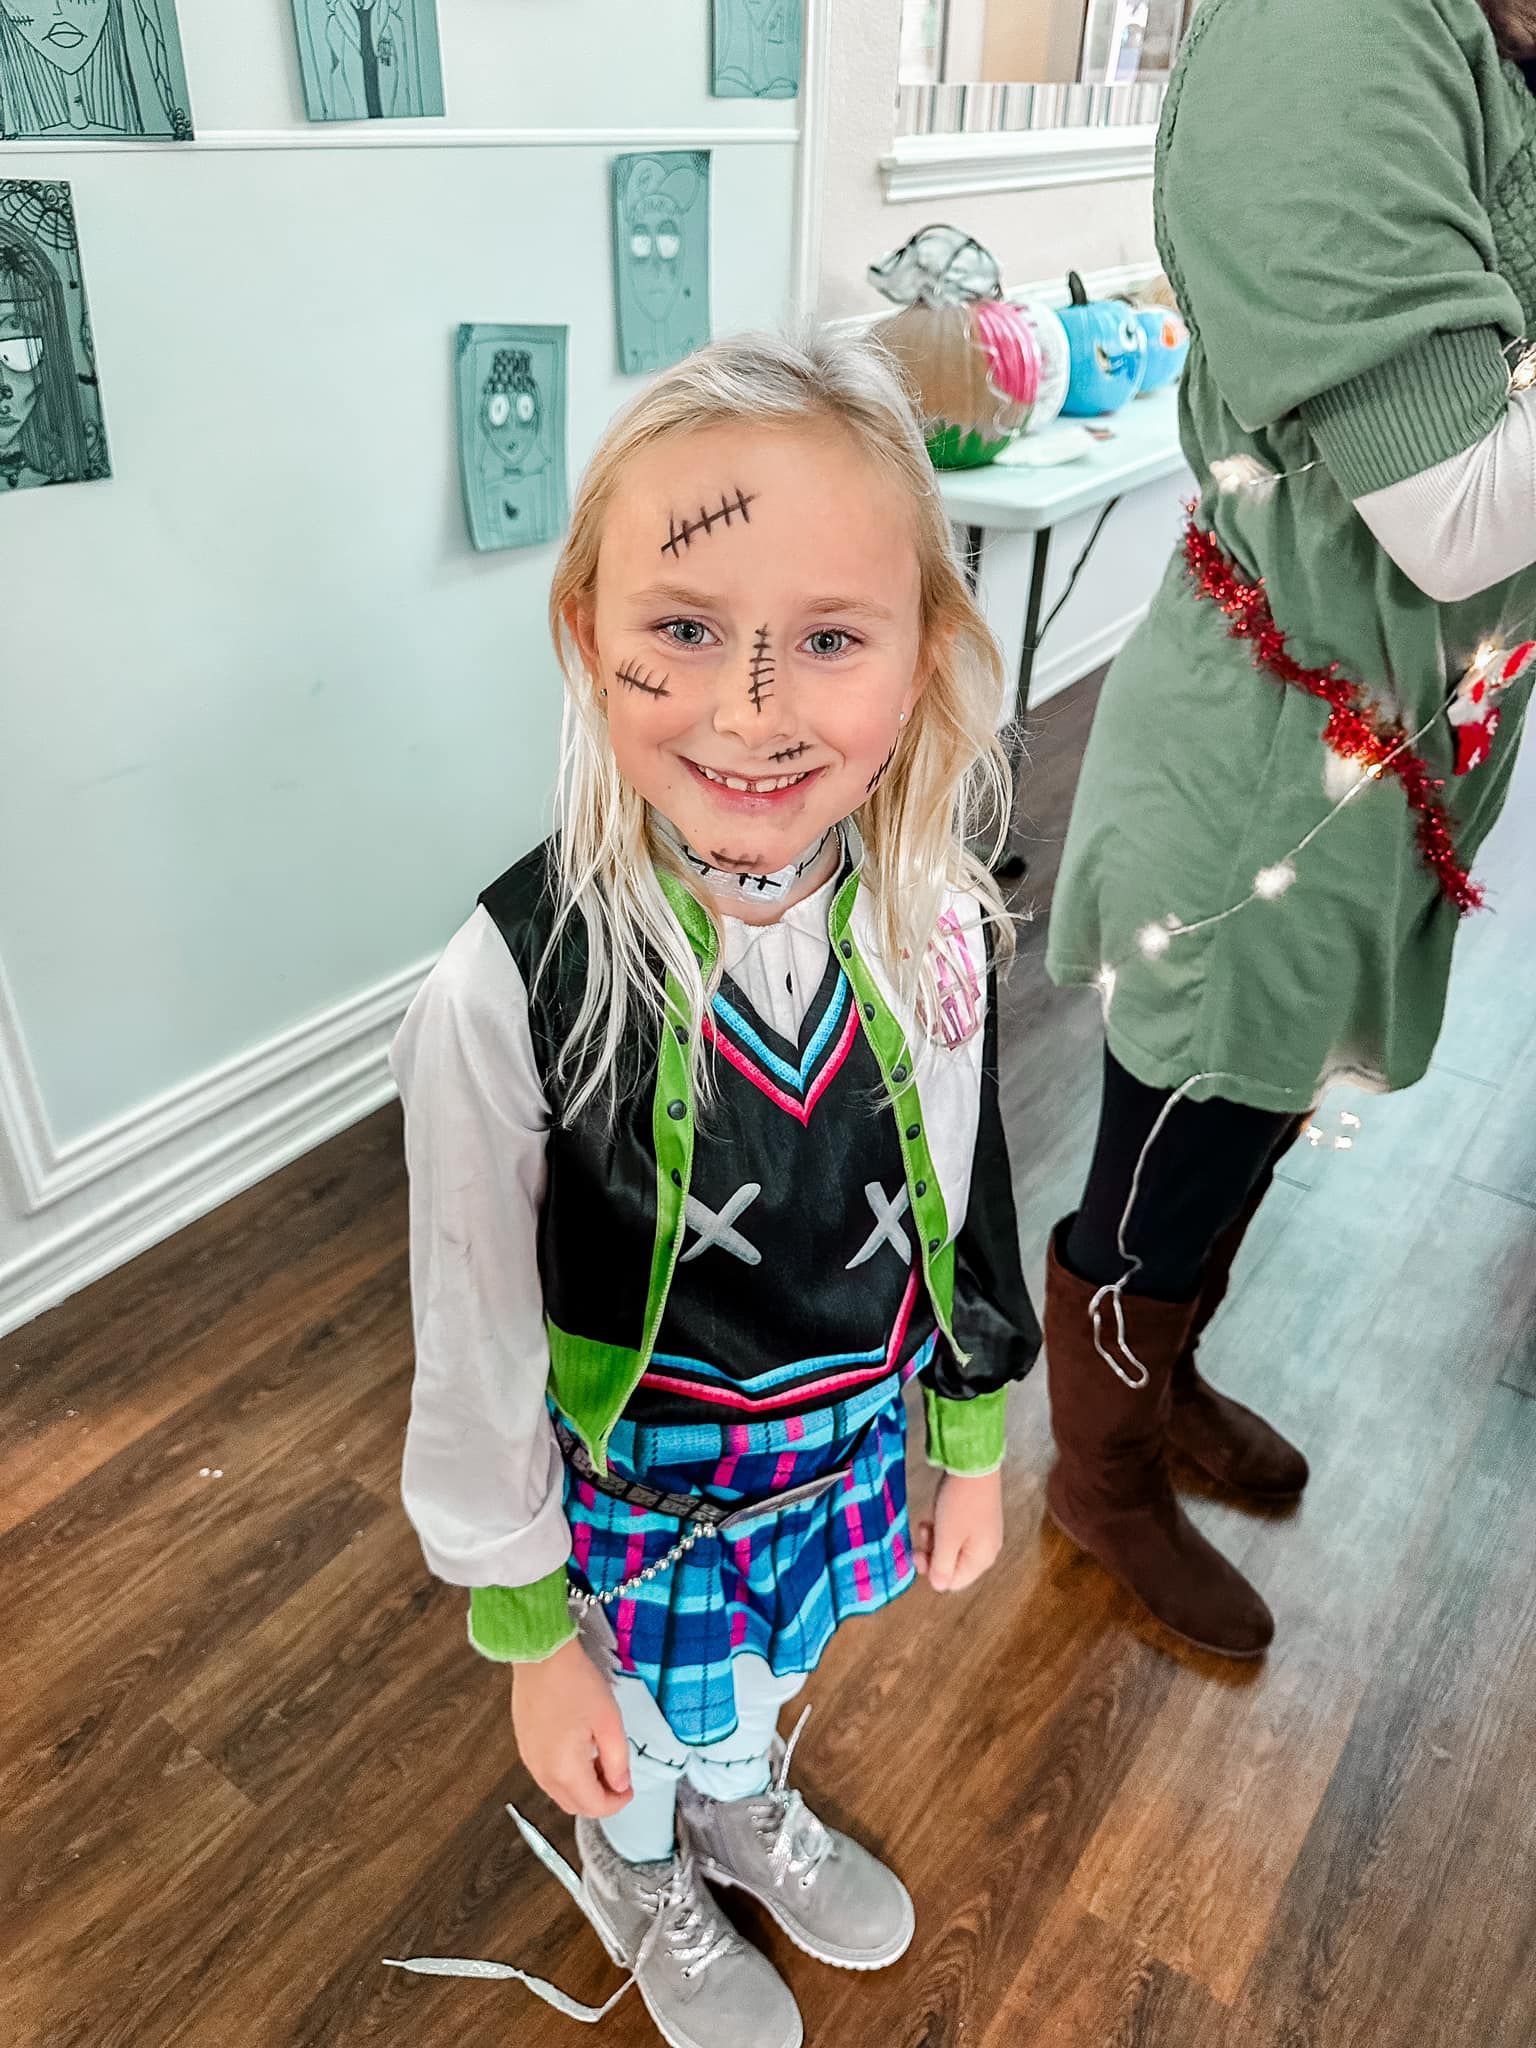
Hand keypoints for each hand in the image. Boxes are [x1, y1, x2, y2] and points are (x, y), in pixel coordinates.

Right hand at [511, 1637, 633, 1817]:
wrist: (541, 1655)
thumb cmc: (574, 1681)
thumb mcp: (609, 1721)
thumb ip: (618, 1760)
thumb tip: (620, 1785)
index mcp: (564, 1770)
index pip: (594, 1807)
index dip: (617, 1803)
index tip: (628, 1789)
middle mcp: (542, 1771)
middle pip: (575, 1805)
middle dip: (600, 1798)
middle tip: (618, 1778)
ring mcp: (530, 1760)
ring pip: (560, 1792)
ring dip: (583, 1787)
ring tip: (601, 1760)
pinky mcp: (525, 1746)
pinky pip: (547, 1775)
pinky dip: (566, 1774)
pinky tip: (580, 1750)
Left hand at [913, 1468, 1003, 1592]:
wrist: (974, 1464)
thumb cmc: (959, 1505)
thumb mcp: (947, 1538)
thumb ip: (942, 1566)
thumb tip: (939, 1586)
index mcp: (982, 1559)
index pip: (954, 1582)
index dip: (933, 1573)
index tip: (917, 1554)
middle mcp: (986, 1550)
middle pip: (954, 1565)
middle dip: (932, 1555)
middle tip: (919, 1539)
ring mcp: (983, 1533)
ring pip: (953, 1548)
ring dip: (935, 1540)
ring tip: (926, 1523)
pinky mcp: (978, 1517)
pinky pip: (957, 1532)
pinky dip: (943, 1528)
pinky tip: (934, 1515)